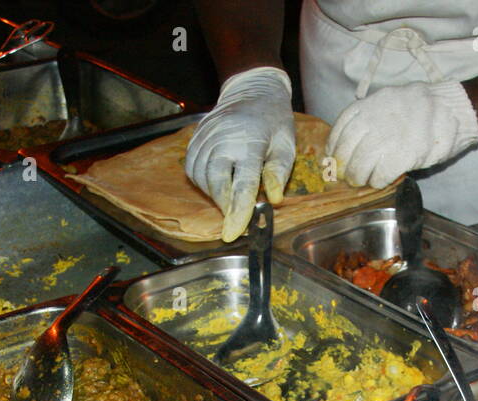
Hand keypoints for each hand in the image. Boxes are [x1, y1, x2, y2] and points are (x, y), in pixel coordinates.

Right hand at [185, 66, 294, 241]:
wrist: (252, 89)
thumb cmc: (274, 121)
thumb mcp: (286, 145)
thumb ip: (279, 173)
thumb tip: (273, 200)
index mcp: (251, 143)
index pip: (243, 186)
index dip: (238, 213)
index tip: (232, 233)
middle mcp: (224, 139)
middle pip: (216, 183)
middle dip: (224, 206)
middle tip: (234, 216)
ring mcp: (207, 136)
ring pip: (201, 177)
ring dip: (213, 194)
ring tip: (229, 195)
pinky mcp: (195, 137)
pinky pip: (191, 167)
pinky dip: (202, 181)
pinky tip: (216, 181)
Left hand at [327, 81, 477, 188]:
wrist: (454, 109)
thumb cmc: (422, 109)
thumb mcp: (392, 101)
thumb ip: (372, 116)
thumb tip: (352, 142)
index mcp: (373, 103)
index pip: (343, 124)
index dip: (334, 144)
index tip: (332, 156)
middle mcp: (376, 118)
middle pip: (348, 148)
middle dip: (345, 166)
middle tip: (348, 176)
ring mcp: (390, 136)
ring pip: (361, 163)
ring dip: (359, 176)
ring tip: (362, 181)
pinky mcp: (405, 153)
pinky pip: (382, 173)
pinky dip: (377, 181)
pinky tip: (379, 182)